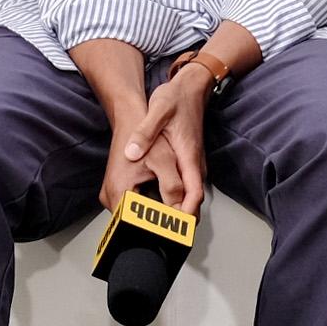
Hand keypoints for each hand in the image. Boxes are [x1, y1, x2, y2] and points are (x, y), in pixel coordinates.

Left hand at [110, 65, 209, 215]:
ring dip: (176, 216)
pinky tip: (158, 210)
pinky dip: (175, 204)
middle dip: (179, 224)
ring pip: (189, 199)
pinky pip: (186, 190)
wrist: (191, 87)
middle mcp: (194, 165)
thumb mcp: (158, 111)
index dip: (184, 216)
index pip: (194, 194)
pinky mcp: (188, 164)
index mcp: (189, 156)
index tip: (171, 230)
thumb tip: (132, 151)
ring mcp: (192, 165)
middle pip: (193, 204)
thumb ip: (145, 132)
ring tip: (154, 230)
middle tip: (157, 238)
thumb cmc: (176, 99)